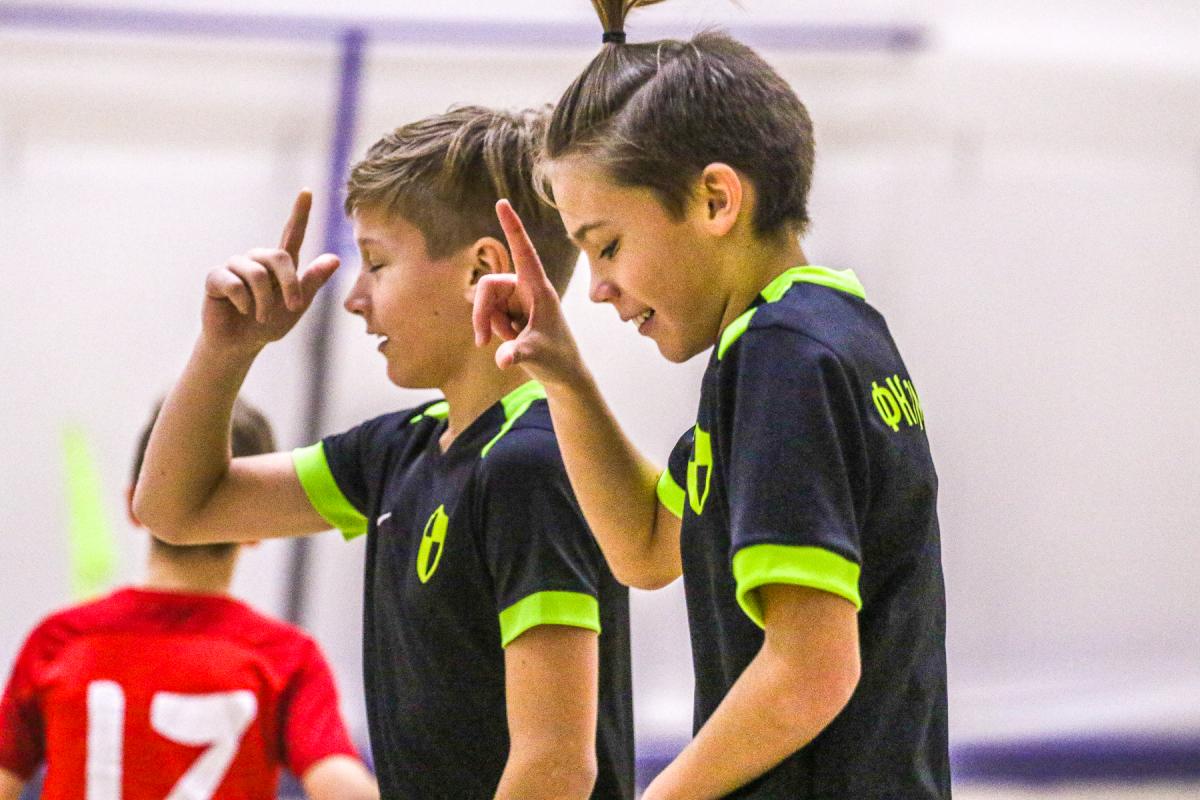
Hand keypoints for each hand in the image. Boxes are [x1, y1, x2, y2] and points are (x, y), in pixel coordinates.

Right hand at [201, 189, 339, 353]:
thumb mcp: (296, 305)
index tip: (307, 191)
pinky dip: (243, 302)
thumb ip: (312, 282)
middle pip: (278, 256)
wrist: (240, 344)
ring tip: (261, 316)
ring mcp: (235, 266)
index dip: (300, 213)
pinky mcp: (216, 277)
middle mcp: (257, 259)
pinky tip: (241, 310)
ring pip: (256, 274)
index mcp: (279, 264)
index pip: (292, 233)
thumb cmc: (269, 323)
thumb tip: (335, 259)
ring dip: (265, 302)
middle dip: (289, 284)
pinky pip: (234, 284)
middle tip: (293, 307)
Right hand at [472, 200, 584, 386]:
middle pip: (489, 286)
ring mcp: (516, 299)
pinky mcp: (509, 310)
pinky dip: (491, 329)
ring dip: (489, 324)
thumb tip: (502, 360)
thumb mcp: (536, 355)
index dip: (513, 227)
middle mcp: (526, 288)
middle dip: (482, 312)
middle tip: (483, 342)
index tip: (502, 202)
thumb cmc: (557, 358)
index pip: (524, 251)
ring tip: (508, 341)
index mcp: (539, 288)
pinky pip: (487, 313)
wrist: (561, 372)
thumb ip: (518, 354)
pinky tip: (509, 339)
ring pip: (485, 302)